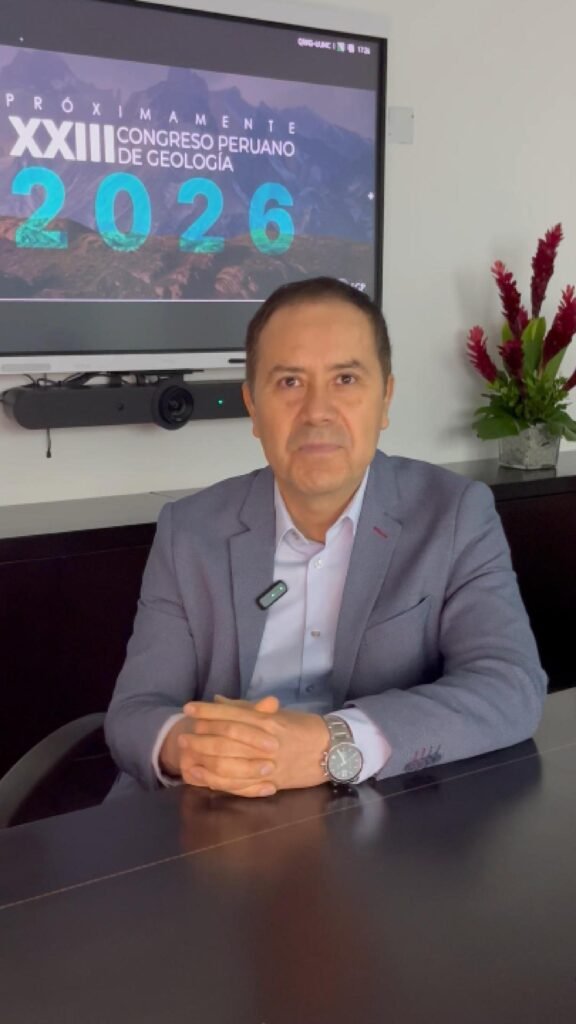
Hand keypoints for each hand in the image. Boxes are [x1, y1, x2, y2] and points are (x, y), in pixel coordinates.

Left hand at [181, 695, 330, 795]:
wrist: (331, 749)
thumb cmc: (302, 728)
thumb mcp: (276, 714)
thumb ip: (246, 709)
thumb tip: (218, 700)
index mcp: (267, 720)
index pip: (231, 713)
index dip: (207, 711)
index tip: (188, 708)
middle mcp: (266, 740)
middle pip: (226, 738)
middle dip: (201, 736)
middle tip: (182, 736)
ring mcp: (268, 763)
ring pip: (230, 762)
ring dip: (205, 759)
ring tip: (187, 756)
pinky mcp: (271, 782)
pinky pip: (240, 784)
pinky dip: (218, 781)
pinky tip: (203, 778)